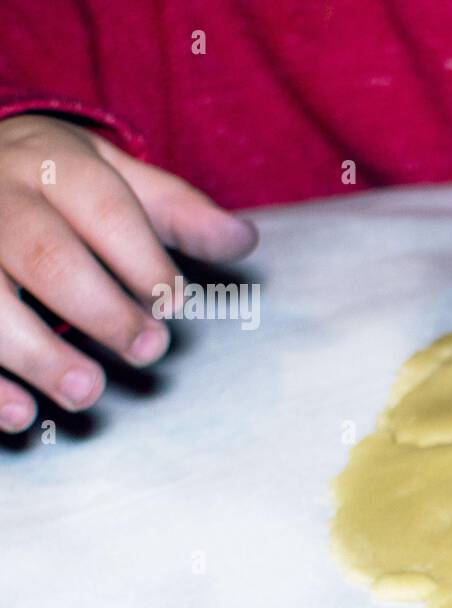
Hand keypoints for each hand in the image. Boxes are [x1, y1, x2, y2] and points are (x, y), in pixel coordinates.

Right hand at [0, 115, 257, 431]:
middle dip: (100, 309)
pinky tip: (22, 416)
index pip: (106, 211)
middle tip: (147, 351)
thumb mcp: (116, 180)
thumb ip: (179, 213)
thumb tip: (245, 240)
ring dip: (37, 353)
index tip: (173, 306)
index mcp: (53, 164)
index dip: (144, 262)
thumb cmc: (57, 184)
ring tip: (86, 392)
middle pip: (46, 254)